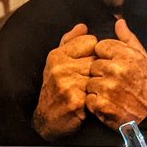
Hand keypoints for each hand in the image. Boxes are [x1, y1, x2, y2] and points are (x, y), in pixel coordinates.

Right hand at [32, 23, 97, 139]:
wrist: (47, 119)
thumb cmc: (55, 88)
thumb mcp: (57, 62)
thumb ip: (70, 42)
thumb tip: (83, 26)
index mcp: (57, 56)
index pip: (91, 41)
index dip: (93, 52)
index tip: (87, 62)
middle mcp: (61, 68)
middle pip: (97, 59)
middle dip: (97, 69)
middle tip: (88, 80)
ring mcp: (68, 85)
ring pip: (99, 75)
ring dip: (98, 84)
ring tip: (89, 90)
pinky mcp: (76, 101)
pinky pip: (98, 92)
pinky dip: (97, 97)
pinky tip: (89, 100)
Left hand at [86, 18, 146, 129]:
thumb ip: (129, 40)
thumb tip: (119, 22)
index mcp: (127, 56)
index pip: (101, 46)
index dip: (105, 55)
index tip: (113, 64)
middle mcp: (116, 70)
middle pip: (94, 65)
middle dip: (101, 72)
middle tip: (114, 82)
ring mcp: (108, 89)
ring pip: (90, 82)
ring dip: (98, 89)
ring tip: (113, 95)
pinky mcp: (102, 106)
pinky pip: (89, 100)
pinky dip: (96, 104)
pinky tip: (109, 105)